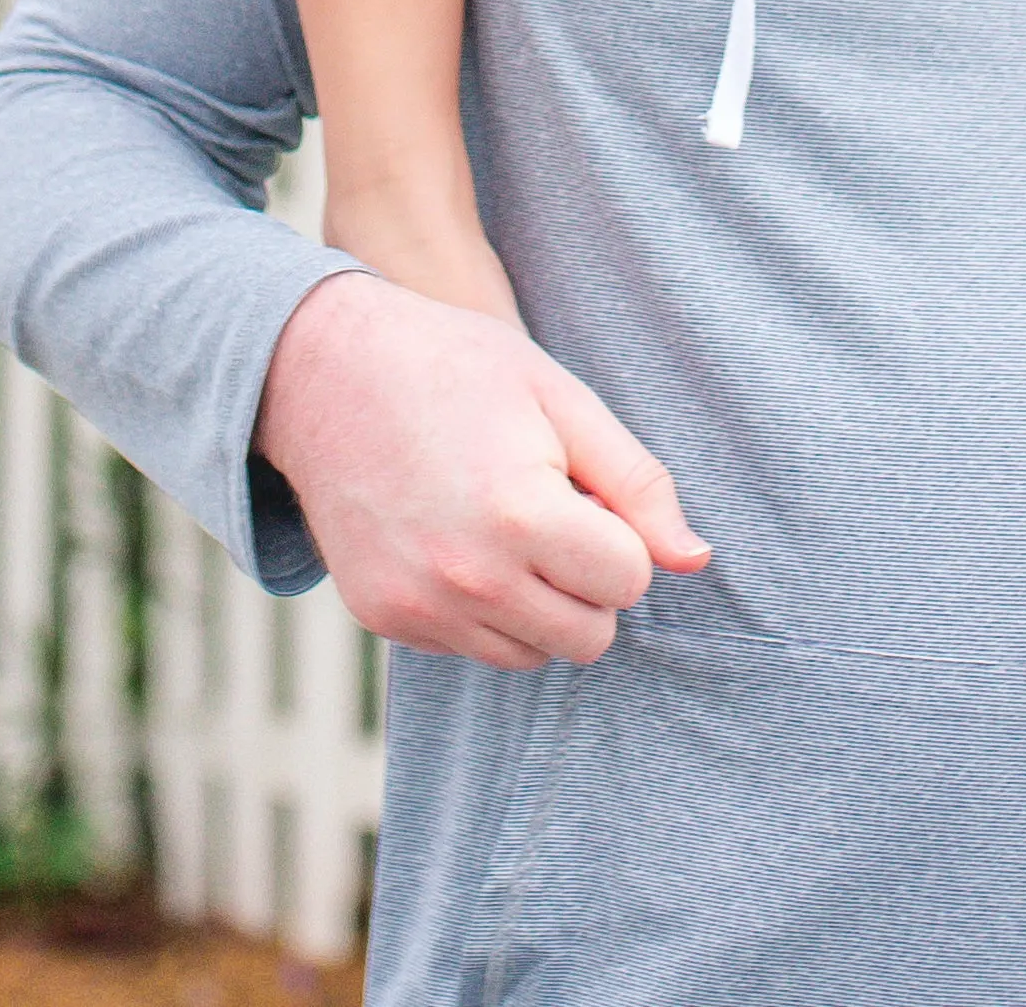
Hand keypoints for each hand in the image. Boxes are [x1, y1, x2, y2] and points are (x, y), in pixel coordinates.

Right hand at [254, 272, 710, 669]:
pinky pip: (471, 648)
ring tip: (510, 524)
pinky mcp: (383, 620)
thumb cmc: (460, 370)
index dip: (625, 536)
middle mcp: (467, 579)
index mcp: (521, 516)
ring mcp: (417, 608)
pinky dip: (485, 610)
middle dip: (592, 581)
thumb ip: (638, 484)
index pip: (628, 582)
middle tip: (557, 512)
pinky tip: (463, 541)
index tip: (591, 493)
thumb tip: (697, 560)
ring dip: (541, 604)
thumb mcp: (564, 401)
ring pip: (530, 654)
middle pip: (587, 637)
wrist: (328, 374)